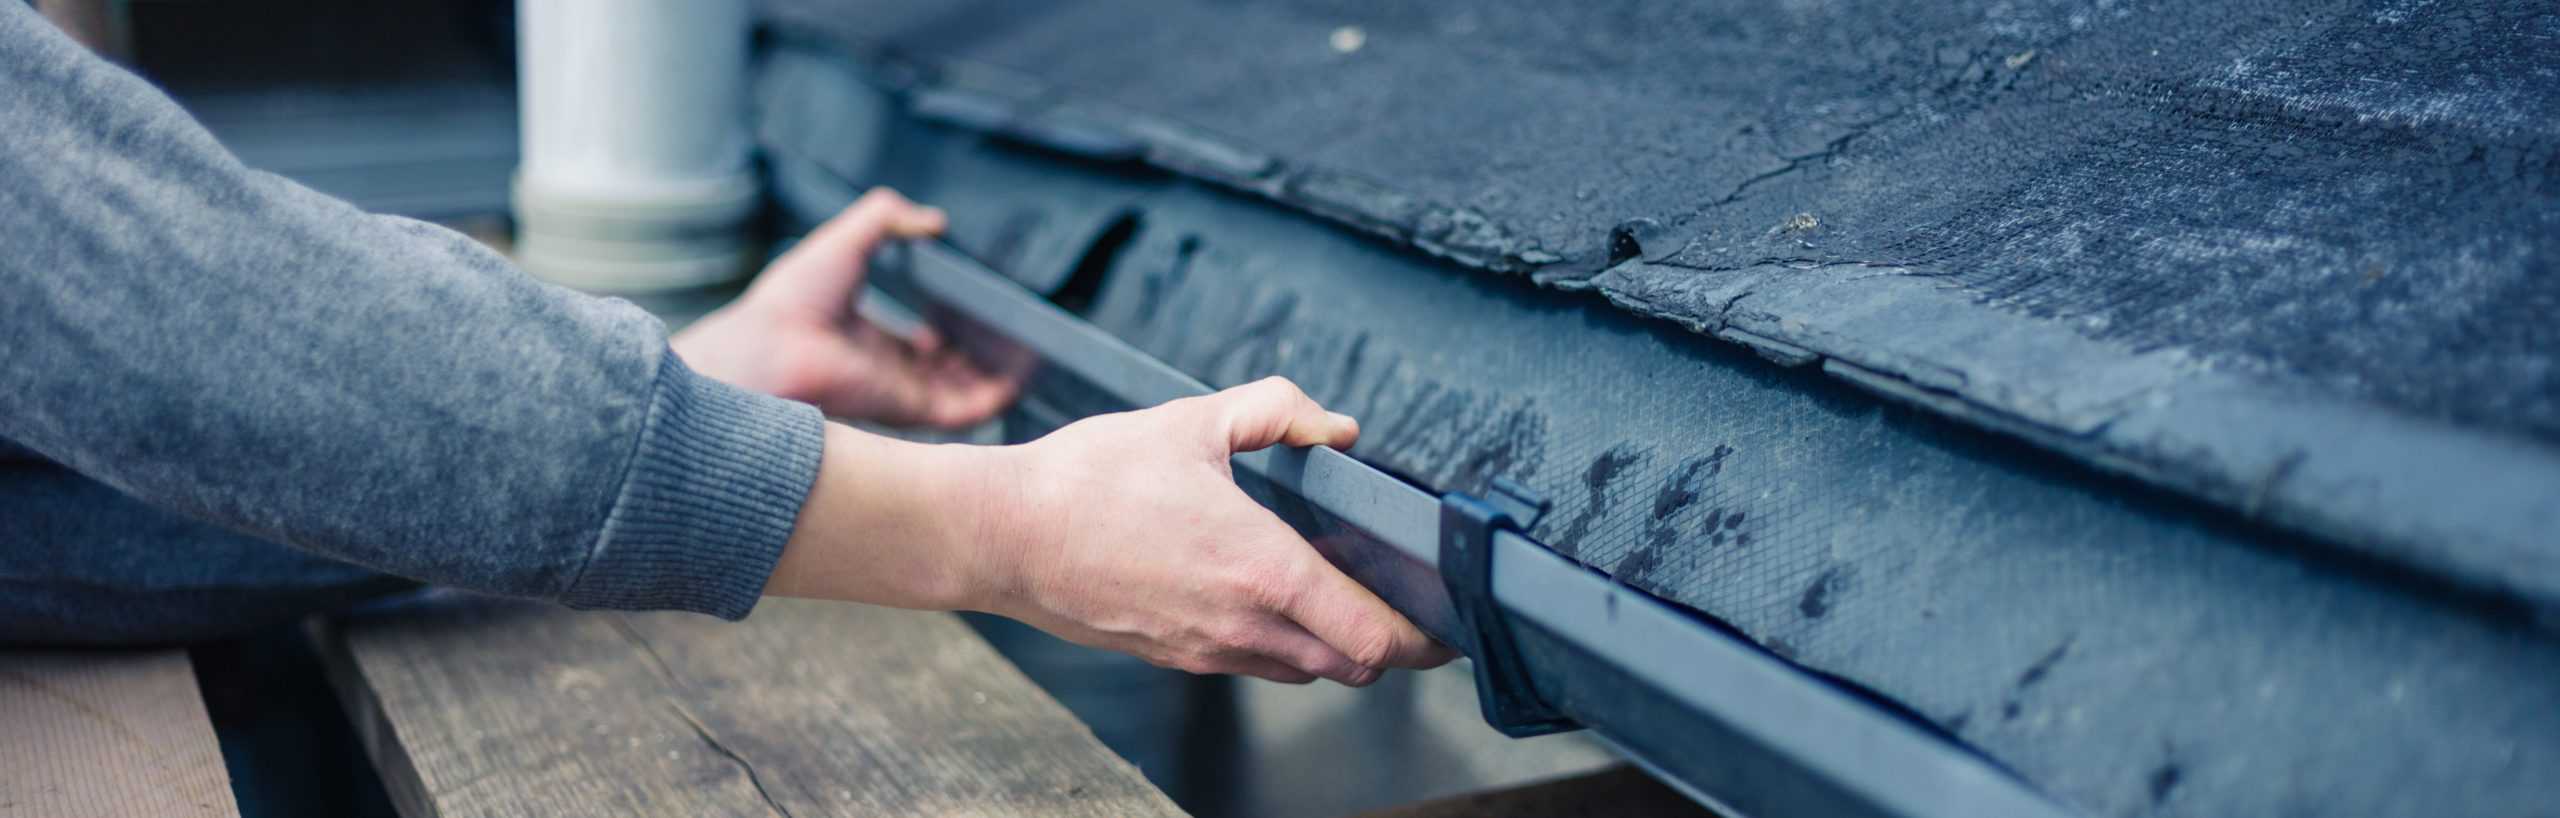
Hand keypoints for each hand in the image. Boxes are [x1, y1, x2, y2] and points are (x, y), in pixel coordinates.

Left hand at [674, 188, 1016, 427]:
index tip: (978, 316)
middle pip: (946, 372)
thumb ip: (887, 219)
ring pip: (962, 393)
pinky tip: (1019, 378)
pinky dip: (995, 398)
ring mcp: (900, 392)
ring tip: (1030, 356)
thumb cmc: (793, 298)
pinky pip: (965, 412)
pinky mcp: (911, 409)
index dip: (950, 332)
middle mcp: (887, 370)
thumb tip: (933, 220)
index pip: (920, 346)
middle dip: (980, 359)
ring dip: (996, 379)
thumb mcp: (847, 239)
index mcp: (868, 338)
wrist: (770, 345)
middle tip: (1013, 338)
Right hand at [766, 378, 1458, 685]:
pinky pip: (1253, 664)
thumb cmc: (1090, 479)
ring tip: (1338, 595)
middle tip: (1401, 601)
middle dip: (1387, 641)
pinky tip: (1267, 596)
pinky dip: (1281, 643)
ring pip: (1304, 671)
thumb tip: (1335, 426)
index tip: (1445, 618)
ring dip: (1333, 644)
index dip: (1422, 635)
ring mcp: (1207, 649)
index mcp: (1262, 568)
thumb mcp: (1191, 421)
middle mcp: (1243, 624)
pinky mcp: (1176, 657)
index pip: (1372, 636)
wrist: (1003, 535)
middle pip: (1352, 665)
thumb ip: (1277, 411)